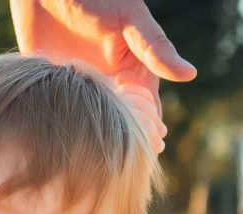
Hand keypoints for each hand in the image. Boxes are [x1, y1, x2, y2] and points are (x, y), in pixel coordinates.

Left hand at [10, 0, 195, 151]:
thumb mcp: (129, 20)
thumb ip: (155, 48)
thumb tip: (190, 75)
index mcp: (132, 70)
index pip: (146, 108)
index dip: (151, 129)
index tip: (155, 146)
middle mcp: (109, 81)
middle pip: (121, 122)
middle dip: (126, 142)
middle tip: (130, 163)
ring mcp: (81, 84)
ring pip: (92, 121)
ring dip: (95, 140)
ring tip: (97, 163)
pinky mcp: (52, 82)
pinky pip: (60, 110)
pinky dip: (63, 126)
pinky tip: (64, 145)